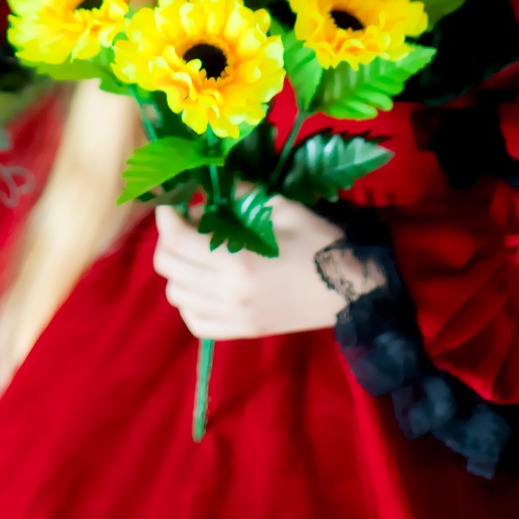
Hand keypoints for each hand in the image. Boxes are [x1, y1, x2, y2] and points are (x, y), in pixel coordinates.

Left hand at [153, 198, 356, 340]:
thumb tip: (210, 186)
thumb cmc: (319, 243)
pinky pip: (196, 322)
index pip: (178, 241)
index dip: (166, 218)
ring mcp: (234, 317)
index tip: (171, 203)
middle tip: (184, 224)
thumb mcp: (282, 208)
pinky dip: (189, 302)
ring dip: (178, 270)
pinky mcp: (242, 332)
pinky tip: (203, 284)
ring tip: (196, 252)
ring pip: (177, 296)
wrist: (351, 290)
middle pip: (170, 269)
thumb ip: (241, 196)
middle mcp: (228, 294)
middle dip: (167, 240)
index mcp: (238, 261)